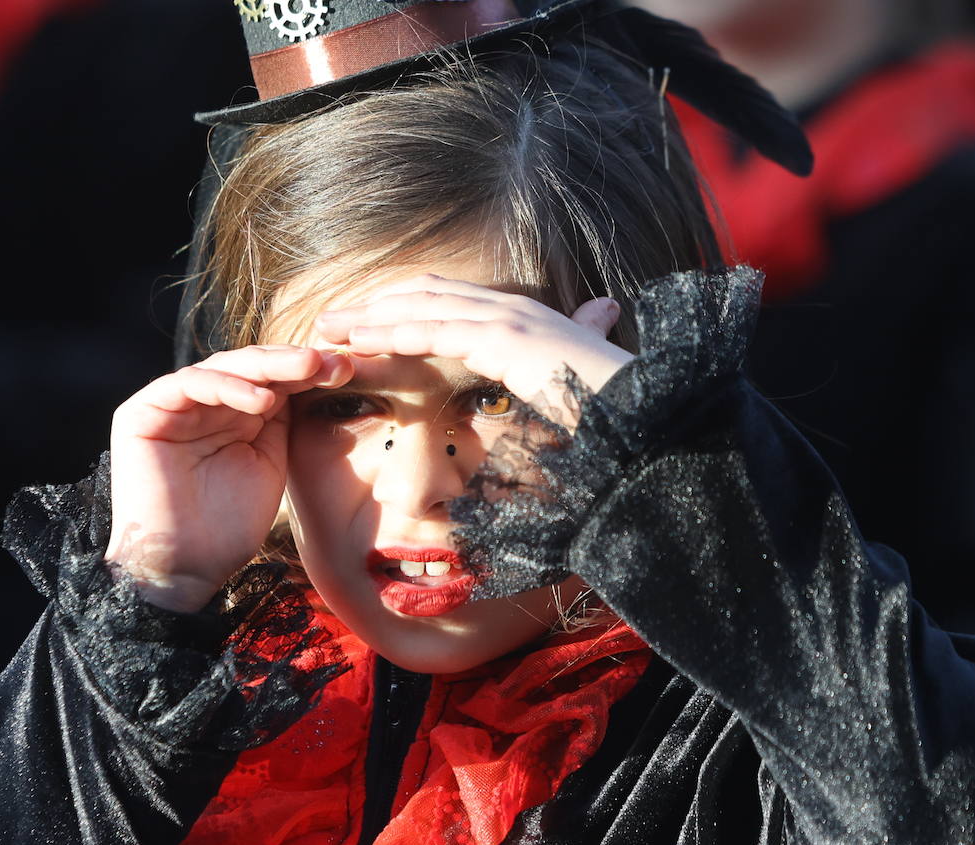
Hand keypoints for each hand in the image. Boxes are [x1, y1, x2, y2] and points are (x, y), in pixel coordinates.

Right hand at [105, 346, 351, 611]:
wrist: (186, 568)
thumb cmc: (230, 524)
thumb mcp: (270, 461)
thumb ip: (282, 418)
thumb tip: (316, 373)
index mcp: (230, 412)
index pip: (271, 379)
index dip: (309, 372)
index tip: (349, 369)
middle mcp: (200, 402)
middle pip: (250, 367)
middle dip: (294, 362)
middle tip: (333, 360)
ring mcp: (170, 404)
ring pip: (223, 368)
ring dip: (268, 367)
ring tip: (307, 369)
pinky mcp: (142, 412)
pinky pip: (188, 384)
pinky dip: (227, 387)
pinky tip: (263, 401)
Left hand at [313, 275, 631, 427]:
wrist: (646, 417)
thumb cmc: (607, 416)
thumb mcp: (562, 393)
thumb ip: (538, 384)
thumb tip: (546, 376)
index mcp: (520, 322)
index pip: (446, 302)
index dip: (399, 309)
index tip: (359, 326)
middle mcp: (513, 310)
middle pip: (426, 296)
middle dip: (373, 307)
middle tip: (327, 323)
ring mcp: (511, 320)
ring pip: (424, 308)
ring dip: (371, 318)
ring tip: (328, 329)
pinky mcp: (508, 339)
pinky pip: (440, 331)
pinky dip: (397, 333)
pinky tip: (364, 342)